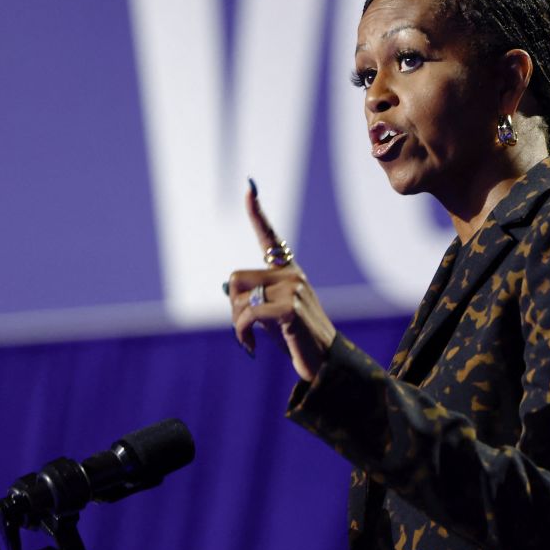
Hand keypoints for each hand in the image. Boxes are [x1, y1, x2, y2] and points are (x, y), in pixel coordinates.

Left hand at [227, 182, 335, 381]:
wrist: (323, 363)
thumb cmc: (296, 340)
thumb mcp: (270, 316)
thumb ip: (251, 299)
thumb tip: (226, 288)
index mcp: (289, 272)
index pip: (270, 237)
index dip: (257, 213)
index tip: (249, 186)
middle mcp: (292, 275)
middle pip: (235, 278)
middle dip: (232, 307)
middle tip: (245, 329)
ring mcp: (293, 289)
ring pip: (238, 297)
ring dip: (236, 323)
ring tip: (251, 339)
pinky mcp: (290, 307)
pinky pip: (247, 314)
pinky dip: (241, 332)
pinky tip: (251, 348)